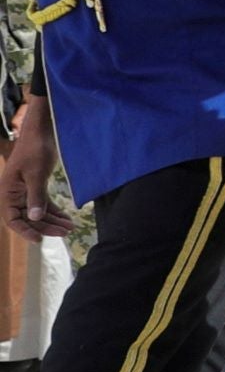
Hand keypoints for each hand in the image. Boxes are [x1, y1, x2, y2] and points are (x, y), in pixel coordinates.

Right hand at [0, 97, 60, 241]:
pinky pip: (43, 204)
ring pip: (37, 212)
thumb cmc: (35, 150)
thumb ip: (36, 196)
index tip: (40, 240)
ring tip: (71, 227)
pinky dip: (54, 211)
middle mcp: (13, 195)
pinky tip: (67, 218)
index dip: (25, 231)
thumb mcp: (36, 174)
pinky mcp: (35, 187)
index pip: (12, 219)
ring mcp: (24, 192)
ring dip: (53, 220)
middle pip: (28, 218)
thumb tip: (34, 218)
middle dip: (46, 226)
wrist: (42, 132)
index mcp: (7, 193)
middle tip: (66, 232)